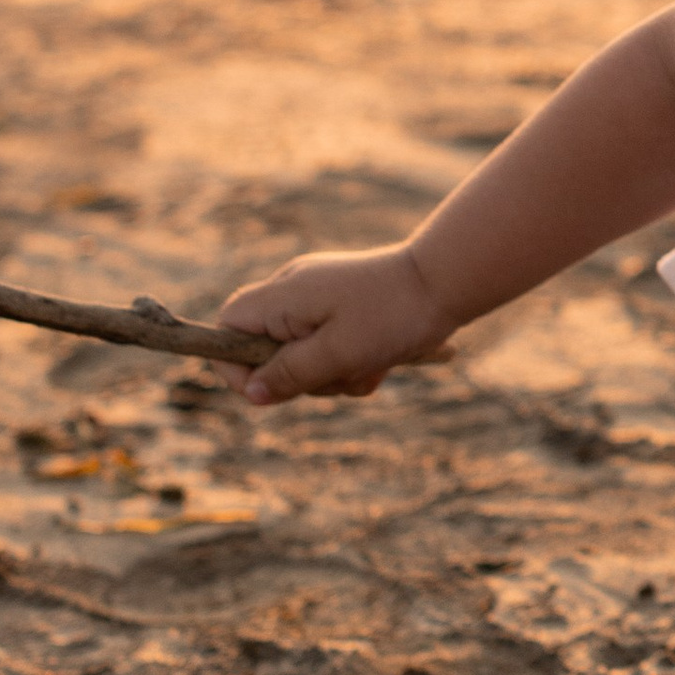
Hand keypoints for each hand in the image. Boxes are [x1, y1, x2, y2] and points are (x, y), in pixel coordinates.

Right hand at [219, 242, 449, 406]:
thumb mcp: (338, 353)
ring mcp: (319, 298)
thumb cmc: (392, 314)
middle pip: (267, 351)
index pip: (227, 328)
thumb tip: (252, 394)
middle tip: (340, 372)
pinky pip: (332, 347)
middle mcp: (294, 292)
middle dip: (302, 376)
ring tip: (372, 362)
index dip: (238, 366)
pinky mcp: (344, 307)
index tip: (273, 388)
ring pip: (305, 356)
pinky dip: (354, 361)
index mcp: (282, 296)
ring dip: (335, 373)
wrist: (446, 281)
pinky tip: (384, 359)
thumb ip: (290, 374)